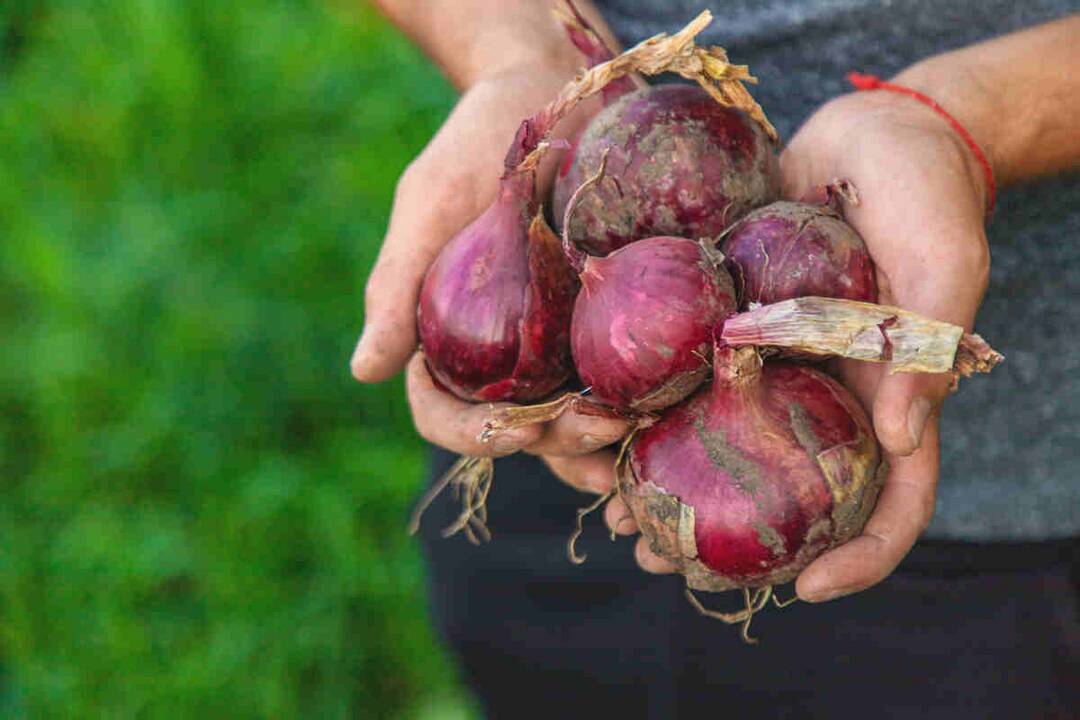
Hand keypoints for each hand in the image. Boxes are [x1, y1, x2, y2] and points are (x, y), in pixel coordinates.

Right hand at [353, 59, 628, 482]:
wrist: (550, 87)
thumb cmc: (476, 140)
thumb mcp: (430, 204)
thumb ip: (397, 286)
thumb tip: (365, 372)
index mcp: (446, 339)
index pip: (443, 412)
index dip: (474, 435)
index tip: (515, 431)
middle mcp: (503, 354)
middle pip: (521, 428)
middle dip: (557, 443)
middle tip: (599, 429)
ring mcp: (560, 345)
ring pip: (576, 421)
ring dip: (604, 445)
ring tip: (637, 442)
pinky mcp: (611, 323)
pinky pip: (628, 380)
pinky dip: (647, 406)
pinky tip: (674, 411)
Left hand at [609, 86, 991, 595]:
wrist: (869, 133)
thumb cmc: (926, 194)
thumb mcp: (946, 260)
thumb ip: (930, 343)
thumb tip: (905, 437)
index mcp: (890, 401)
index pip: (894, 502)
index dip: (863, 558)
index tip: (808, 590)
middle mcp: (827, 397)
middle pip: (787, 495)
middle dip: (730, 543)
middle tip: (665, 562)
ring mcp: (775, 367)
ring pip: (725, 449)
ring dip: (672, 489)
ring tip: (616, 519)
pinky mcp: (730, 329)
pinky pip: (689, 382)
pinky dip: (649, 414)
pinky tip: (599, 435)